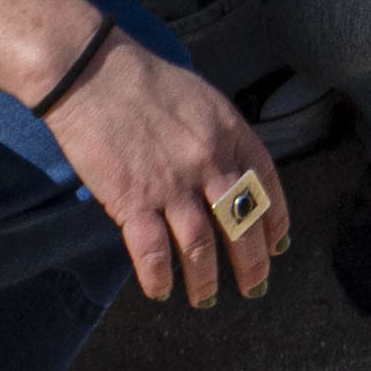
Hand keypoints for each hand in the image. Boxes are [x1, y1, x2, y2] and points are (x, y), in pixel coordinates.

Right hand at [47, 38, 281, 306]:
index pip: (266, 185)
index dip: (275, 220)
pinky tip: (161, 291)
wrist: (93, 72)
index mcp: (231, 132)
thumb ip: (220, 136)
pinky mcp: (133, 199)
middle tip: (254, 287)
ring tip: (207, 298)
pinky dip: (159, 277)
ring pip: (201, 246)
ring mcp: (172, 183)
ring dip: (206, 279)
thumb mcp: (201, 100)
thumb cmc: (144, 80)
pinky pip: (152, 251)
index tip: (278, 245)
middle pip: (242, 222)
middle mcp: (210, 160)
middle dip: (252, 262)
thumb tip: (230, 169)